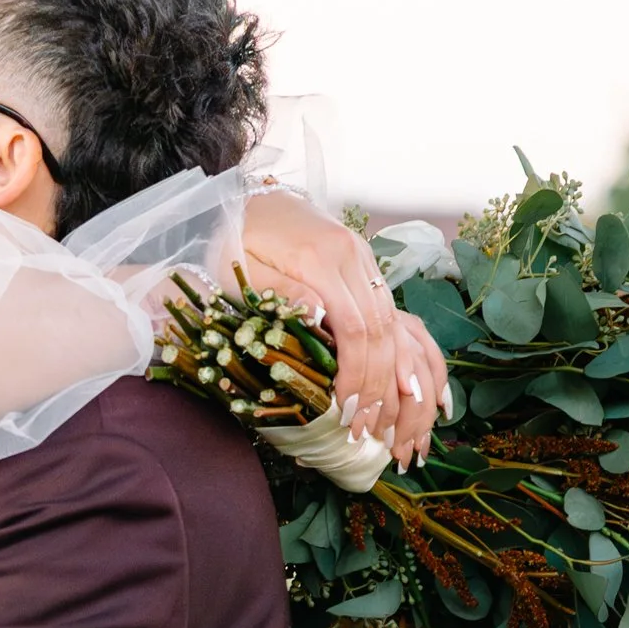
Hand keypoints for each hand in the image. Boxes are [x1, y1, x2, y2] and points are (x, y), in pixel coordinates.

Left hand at [236, 187, 447, 468]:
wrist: (247, 199)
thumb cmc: (234, 241)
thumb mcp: (242, 270)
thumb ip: (280, 294)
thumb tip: (318, 318)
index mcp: (319, 259)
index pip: (355, 328)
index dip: (356, 375)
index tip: (348, 413)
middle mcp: (352, 254)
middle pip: (382, 329)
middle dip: (379, 385)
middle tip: (366, 428)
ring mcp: (362, 256)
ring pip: (393, 320)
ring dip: (391, 372)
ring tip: (381, 416)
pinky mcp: (363, 261)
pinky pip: (389, 309)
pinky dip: (394, 349)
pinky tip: (392, 381)